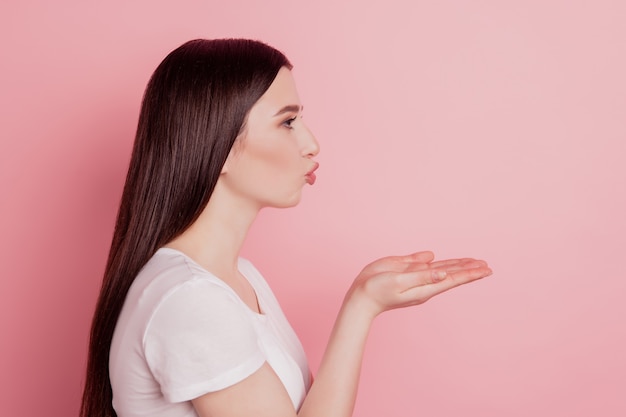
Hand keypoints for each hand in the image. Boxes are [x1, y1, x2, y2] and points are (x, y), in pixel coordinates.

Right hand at [346, 251, 491, 317]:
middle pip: (451, 274)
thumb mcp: (399, 281)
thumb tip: (443, 272)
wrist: (360, 296)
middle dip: (469, 269)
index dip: (470, 273)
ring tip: (472, 263)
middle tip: (487, 265)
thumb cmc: (377, 290)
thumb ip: (421, 275)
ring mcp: (416, 277)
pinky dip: (437, 262)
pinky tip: (440, 260)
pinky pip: (425, 265)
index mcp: (426, 286)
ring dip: (457, 266)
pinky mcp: (406, 272)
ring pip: (441, 269)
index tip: (486, 269)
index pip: (453, 278)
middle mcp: (424, 282)